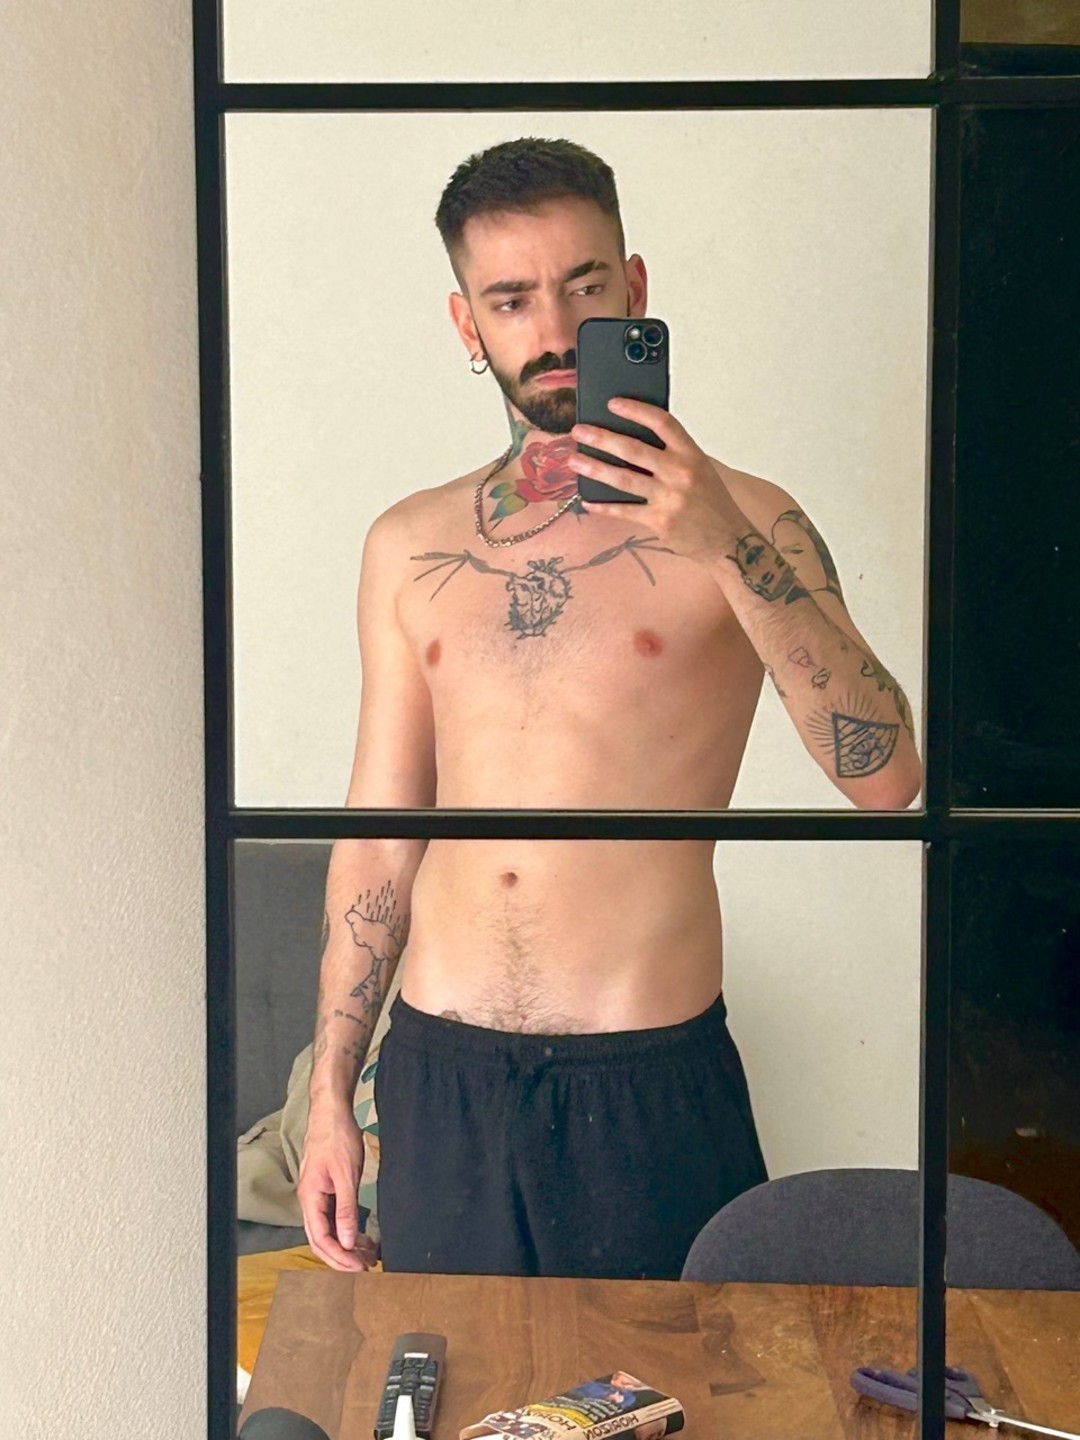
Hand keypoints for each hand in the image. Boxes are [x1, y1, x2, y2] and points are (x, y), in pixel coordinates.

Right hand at [297, 1106, 376, 1270]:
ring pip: (328, 1229)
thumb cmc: (336, 1138)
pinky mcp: (326, 1189)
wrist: (332, 1112)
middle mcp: (310, 1200)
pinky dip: (346, 1228)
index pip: (320, 1239)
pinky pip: (333, 1216)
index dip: (338, 1256)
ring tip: (366, 1254)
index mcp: (310, 1198)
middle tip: (364, 1266)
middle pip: (321, 1240)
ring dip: (345, 1244)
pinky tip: (360, 1234)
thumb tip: (346, 1241)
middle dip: (341, 1257)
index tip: (358, 1266)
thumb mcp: (346, 1175)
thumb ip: (346, 1209)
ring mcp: (317, 1195)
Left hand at [569, 398, 739, 561]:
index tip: (613, 403)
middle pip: (634, 449)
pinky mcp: (659, 521)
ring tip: (574, 459)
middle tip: (579, 431)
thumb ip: (673, 454)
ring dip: (594, 467)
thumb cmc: (712, 503)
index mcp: (691, 455)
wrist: (727, 540)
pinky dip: (603, 507)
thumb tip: (632, 441)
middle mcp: (680, 473)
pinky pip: (624, 511)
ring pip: (623, 478)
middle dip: (601, 438)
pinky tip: (587, 502)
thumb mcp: (700, 469)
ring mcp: (669, 498)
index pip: (662, 423)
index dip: (636, 410)